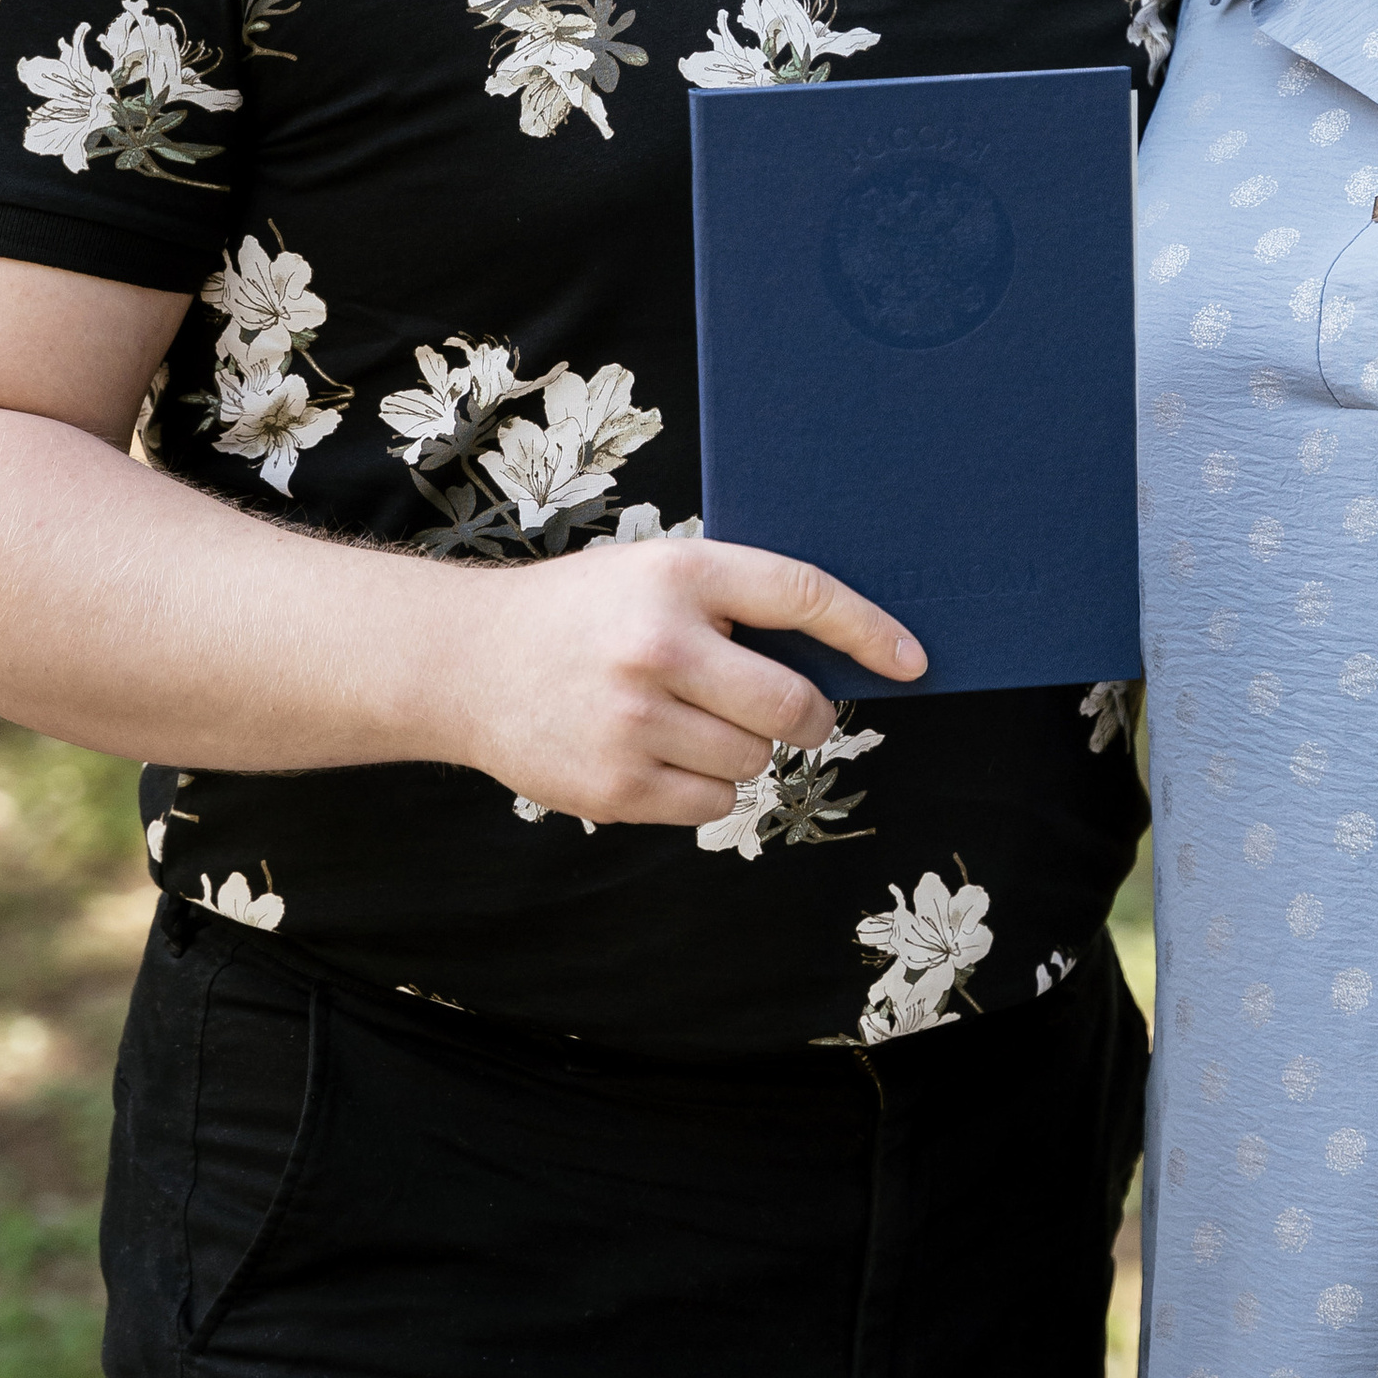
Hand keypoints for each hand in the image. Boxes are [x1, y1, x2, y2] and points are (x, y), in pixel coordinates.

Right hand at [449, 536, 922, 827]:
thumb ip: (733, 601)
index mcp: (678, 574)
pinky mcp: (617, 786)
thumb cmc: (579, 615)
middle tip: (783, 709)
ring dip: (742, 750)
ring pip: (757, 762)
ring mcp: (635, 721)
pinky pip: (716, 805)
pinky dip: (705, 789)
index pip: (802, 596)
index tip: (913, 661)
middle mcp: (659, 645)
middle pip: (795, 705)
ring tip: (682, 721)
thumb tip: (842, 657)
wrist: (464, 662)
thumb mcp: (654, 572)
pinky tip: (656, 755)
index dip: (869, 631)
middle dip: (806, 715)